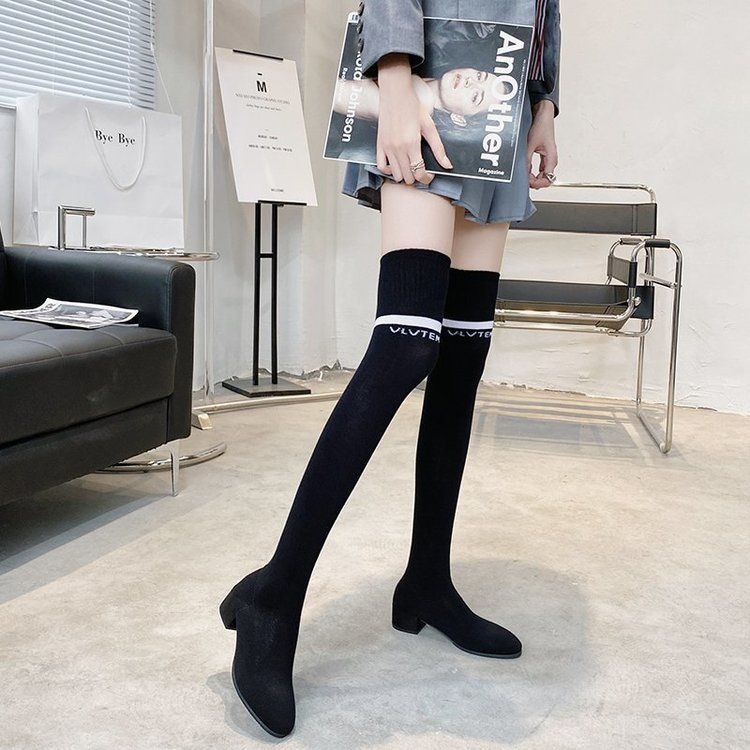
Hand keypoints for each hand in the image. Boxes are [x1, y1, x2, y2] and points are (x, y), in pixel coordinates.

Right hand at [376, 54, 452, 184]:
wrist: (395, 93)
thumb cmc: (412, 106)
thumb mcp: (429, 126)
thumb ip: (438, 148)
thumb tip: (447, 165)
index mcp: (411, 144)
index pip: (419, 173)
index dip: (426, 178)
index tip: (430, 175)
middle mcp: (398, 149)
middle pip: (408, 177)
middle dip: (417, 177)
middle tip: (421, 170)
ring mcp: (387, 148)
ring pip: (396, 175)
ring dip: (404, 175)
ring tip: (410, 167)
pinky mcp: (379, 145)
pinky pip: (381, 167)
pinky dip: (389, 170)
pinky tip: (396, 165)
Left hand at [527, 99, 557, 189]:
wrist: (543, 114)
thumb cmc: (541, 125)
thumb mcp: (530, 144)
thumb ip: (526, 161)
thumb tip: (523, 174)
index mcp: (552, 157)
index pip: (548, 179)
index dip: (537, 183)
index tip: (528, 181)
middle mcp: (551, 159)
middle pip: (546, 179)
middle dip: (535, 182)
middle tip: (525, 180)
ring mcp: (548, 158)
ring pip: (543, 175)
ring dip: (534, 178)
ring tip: (525, 176)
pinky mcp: (544, 156)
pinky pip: (540, 169)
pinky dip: (533, 172)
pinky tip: (527, 171)